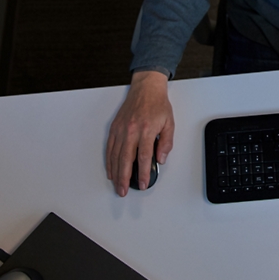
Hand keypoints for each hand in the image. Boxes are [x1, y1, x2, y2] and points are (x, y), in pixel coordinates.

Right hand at [106, 70, 173, 195]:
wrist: (146, 88)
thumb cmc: (157, 104)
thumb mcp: (169, 123)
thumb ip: (166, 143)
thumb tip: (161, 159)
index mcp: (146, 130)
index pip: (144, 157)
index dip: (143, 173)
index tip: (142, 183)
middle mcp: (131, 130)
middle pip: (126, 160)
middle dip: (124, 178)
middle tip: (124, 190)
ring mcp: (121, 130)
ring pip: (115, 156)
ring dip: (115, 173)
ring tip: (117, 185)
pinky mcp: (115, 128)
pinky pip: (110, 148)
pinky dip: (109, 161)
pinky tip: (111, 170)